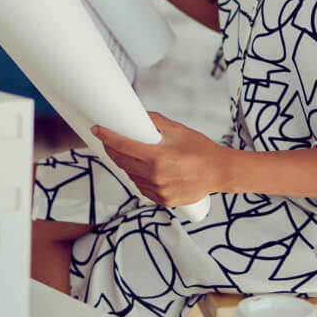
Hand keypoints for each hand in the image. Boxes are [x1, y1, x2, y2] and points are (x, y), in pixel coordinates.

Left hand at [91, 112, 227, 206]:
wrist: (219, 172)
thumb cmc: (200, 149)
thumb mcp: (177, 130)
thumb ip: (154, 122)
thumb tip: (137, 115)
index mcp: (158, 157)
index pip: (123, 146)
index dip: (106, 136)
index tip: (97, 129)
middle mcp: (156, 177)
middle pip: (122, 162)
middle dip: (111, 148)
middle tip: (107, 138)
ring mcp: (158, 191)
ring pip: (130, 176)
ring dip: (123, 163)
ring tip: (124, 152)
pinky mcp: (163, 200)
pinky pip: (141, 187)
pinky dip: (136, 176)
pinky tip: (139, 167)